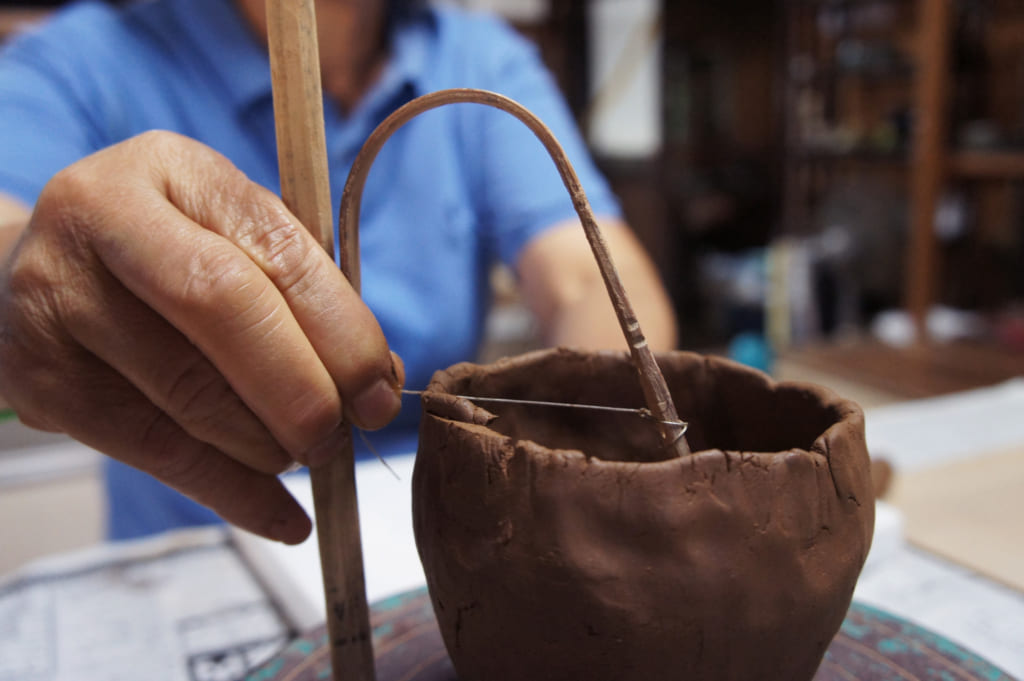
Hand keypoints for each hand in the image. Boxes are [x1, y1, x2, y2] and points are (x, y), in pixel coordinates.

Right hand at [0, 131, 402, 543]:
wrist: (38, 277)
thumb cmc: (169, 262)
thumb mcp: (237, 244)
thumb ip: (310, 299)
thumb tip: (380, 384)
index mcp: (174, 167)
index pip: (275, 247)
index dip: (341, 328)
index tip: (380, 391)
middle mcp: (101, 213)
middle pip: (221, 305)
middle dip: (300, 387)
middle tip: (339, 435)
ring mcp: (55, 293)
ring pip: (187, 389)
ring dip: (267, 442)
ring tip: (302, 455)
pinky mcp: (35, 374)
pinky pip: (151, 449)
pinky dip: (229, 490)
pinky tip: (279, 513)